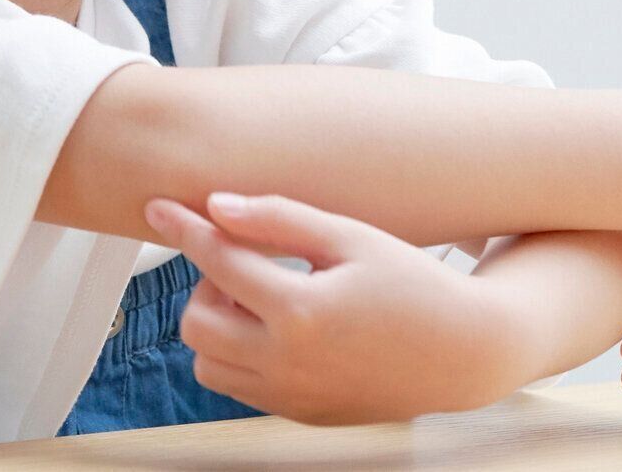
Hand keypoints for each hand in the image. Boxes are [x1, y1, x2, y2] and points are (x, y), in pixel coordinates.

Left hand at [142, 192, 526, 424]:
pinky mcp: (300, 415)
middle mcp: (288, 364)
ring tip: (262, 297)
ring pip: (207, 363)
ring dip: (216, 324)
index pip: (219, 261)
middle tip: (246, 261)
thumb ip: (279, 219)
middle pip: (196, 321)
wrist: (465, 353)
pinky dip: (238, 354)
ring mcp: (292, 397)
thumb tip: (217, 205)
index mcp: (301, 312)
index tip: (156, 206)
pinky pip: (238, 387)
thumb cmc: (414, 284)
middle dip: (206, 283)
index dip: (184, 228)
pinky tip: (278, 326)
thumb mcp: (351, 238)